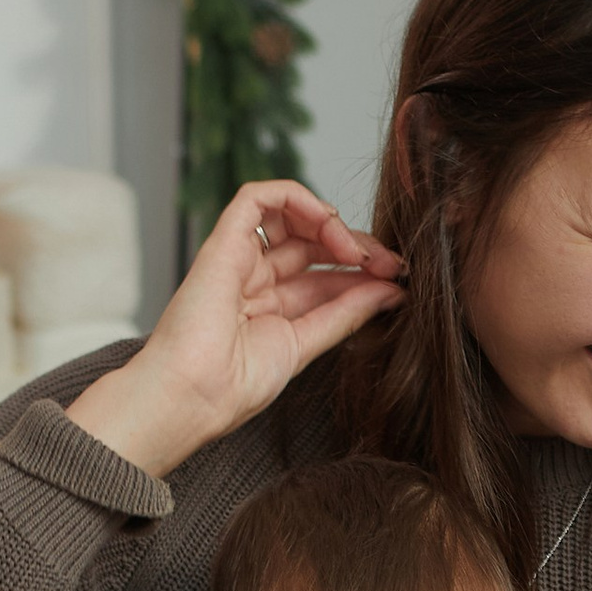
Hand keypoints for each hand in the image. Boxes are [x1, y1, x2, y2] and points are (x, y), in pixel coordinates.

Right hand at [70, 182, 402, 482]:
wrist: (194, 393)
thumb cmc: (235, 385)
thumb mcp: (305, 345)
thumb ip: (346, 314)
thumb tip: (392, 291)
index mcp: (270, 309)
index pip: (324, 276)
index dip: (360, 273)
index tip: (397, 282)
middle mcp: (254, 280)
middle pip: (313, 243)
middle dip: (356, 247)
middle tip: (390, 264)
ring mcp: (238, 258)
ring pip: (290, 214)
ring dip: (332, 223)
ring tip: (357, 250)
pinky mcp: (223, 239)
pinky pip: (259, 196)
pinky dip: (298, 197)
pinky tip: (329, 221)